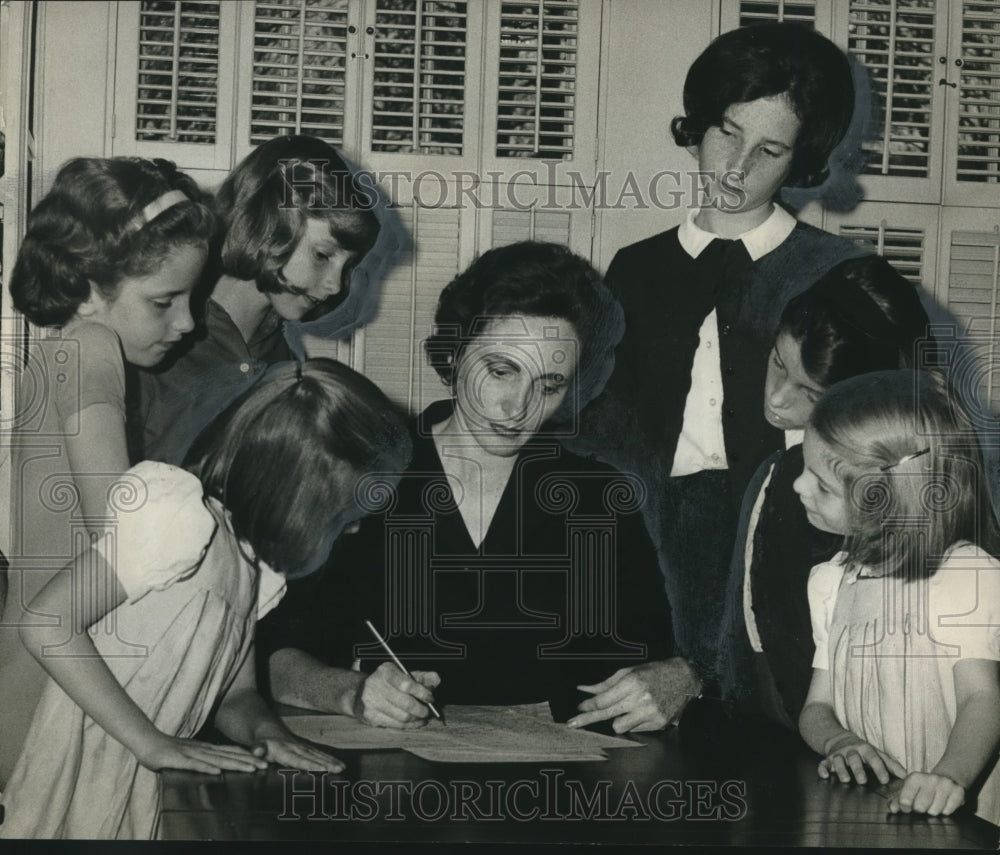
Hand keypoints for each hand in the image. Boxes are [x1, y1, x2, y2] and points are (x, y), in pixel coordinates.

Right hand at [137, 734, 268, 774]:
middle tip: (266, 766)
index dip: (248, 756)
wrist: (148, 741)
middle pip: (230, 755)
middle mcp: (203, 749)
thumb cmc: (169, 750)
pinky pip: (195, 764)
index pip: (232, 752)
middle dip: (249, 761)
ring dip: (235, 764)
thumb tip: (219, 764)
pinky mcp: (179, 759)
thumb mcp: (192, 753)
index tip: (263, 761)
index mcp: (207, 748)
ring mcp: (192, 753)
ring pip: (217, 760)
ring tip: (251, 769)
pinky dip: (207, 768)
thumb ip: (205, 757)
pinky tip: (218, 772)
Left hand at [251, 737, 343, 773]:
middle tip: (339, 769)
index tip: (322, 769)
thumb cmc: (261, 742)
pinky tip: (339, 764)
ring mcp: (303, 747)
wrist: (267, 728)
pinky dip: (330, 758)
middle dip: (326, 763)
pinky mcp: (306, 748)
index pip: (299, 759)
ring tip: (342, 768)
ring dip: (331, 761)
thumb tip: (257, 752)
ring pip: (319, 755)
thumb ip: (257, 748)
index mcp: (284, 750)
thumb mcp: (256, 744)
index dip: (311, 765)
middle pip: (313, 757)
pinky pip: (319, 754)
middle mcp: (296, 748)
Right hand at [352, 662, 440, 728]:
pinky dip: (408, 725)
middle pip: (405, 703)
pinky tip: (414, 722)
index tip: (430, 698)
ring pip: (402, 717)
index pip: (407, 684)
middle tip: (429, 711)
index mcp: (385, 671)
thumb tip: (436, 679)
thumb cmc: (387, 683)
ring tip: (423, 717)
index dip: (422, 693)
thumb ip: (422, 677)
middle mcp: (375, 685)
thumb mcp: (404, 674)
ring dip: (417, 719)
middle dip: (422, 709)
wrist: (359, 693)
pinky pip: (395, 725)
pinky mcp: (370, 717)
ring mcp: (370, 702)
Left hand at [567, 658, 700, 732]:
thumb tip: (584, 691)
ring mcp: (651, 713)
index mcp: (632, 682)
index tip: (579, 708)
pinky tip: (643, 712)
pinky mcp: (659, 723)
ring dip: (618, 720)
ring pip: (620, 727)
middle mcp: (641, 698)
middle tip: (571, 724)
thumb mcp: (629, 671)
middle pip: (606, 714)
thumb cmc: (654, 672)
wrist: (685, 678)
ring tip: (628, 710)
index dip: (588, 705)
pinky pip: (636, 730)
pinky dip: (634, 722)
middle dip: (587, 719)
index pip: (603, 699)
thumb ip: (606, 684)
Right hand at [818, 734, 905, 785]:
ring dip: (841, 769)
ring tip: (845, 780)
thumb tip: (907, 776)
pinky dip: (822, 769)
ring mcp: (838, 755)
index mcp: (865, 750)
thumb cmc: (863, 751)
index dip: (879, 769)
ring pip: (838, 760)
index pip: (873, 758)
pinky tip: (824, 775)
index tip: (885, 780)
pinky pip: (823, 763)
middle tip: (863, 781)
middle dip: (858, 769)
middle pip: (854, 758)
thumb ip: (891, 765)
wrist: (840, 739)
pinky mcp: (827, 759)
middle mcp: (851, 751)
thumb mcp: (877, 754)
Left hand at [888, 772, 964, 816]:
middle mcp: (930, 779)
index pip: (905, 800)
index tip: (907, 807)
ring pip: (934, 811)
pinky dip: (945, 810)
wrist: (946, 777)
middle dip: (920, 809)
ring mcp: (945, 784)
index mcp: (915, 777)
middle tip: (922, 804)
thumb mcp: (909, 789)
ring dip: (933, 810)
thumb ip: (897, 799)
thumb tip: (892, 809)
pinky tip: (944, 802)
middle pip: (920, 808)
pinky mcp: (958, 791)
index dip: (905, 807)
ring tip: (933, 802)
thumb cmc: (924, 787)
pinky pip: (948, 811)